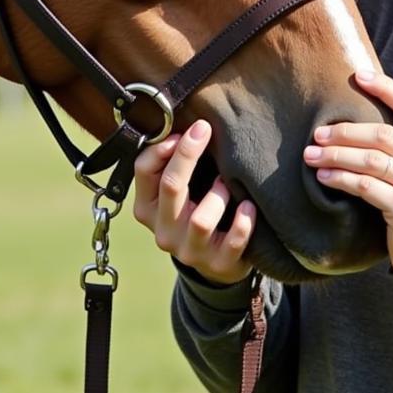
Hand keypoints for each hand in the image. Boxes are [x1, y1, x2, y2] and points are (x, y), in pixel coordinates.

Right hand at [133, 119, 255, 284]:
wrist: (215, 260)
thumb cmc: (194, 210)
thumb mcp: (176, 191)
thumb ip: (170, 164)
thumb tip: (184, 128)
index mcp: (146, 208)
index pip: (143, 170)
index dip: (162, 146)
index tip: (186, 129)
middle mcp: (163, 231)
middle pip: (171, 186)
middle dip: (188, 154)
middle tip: (204, 130)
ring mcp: (189, 251)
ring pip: (201, 220)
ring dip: (218, 195)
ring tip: (227, 183)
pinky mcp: (218, 264)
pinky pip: (233, 242)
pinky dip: (243, 222)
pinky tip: (249, 207)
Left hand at [302, 70, 392, 272]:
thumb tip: (359, 118)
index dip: (385, 87)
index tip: (357, 76)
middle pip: (382, 134)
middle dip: (344, 132)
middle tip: (317, 134)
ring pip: (370, 159)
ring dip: (335, 155)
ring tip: (312, 155)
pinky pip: (365, 186)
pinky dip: (340, 179)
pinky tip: (324, 177)